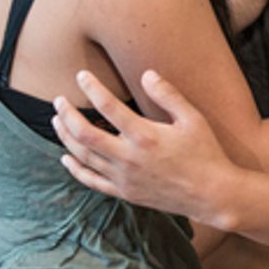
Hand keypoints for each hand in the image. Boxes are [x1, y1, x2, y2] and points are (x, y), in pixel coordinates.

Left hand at [52, 68, 233, 223]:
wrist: (211, 194)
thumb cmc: (206, 153)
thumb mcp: (193, 119)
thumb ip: (168, 95)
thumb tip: (146, 74)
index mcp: (144, 135)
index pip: (107, 106)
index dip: (91, 88)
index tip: (82, 76)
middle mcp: (128, 157)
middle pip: (84, 134)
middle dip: (67, 114)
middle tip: (58, 100)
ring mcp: (124, 177)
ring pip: (83, 156)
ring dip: (66, 137)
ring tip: (57, 121)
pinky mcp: (125, 192)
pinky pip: (91, 181)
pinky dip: (75, 169)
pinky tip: (65, 158)